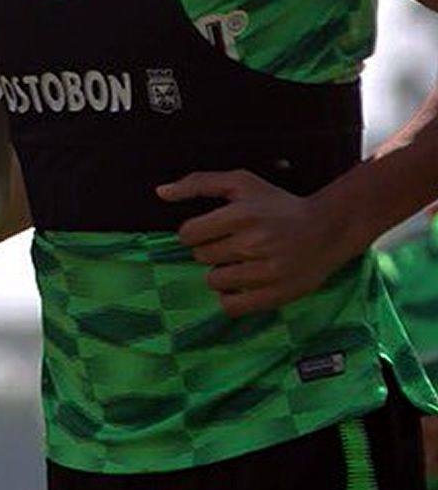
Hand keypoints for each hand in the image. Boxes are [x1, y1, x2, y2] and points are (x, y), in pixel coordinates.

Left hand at [163, 170, 345, 316]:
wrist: (328, 228)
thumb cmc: (278, 205)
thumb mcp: (241, 182)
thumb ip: (199, 183)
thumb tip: (161, 192)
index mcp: (242, 215)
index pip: (189, 233)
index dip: (195, 232)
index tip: (212, 230)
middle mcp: (254, 243)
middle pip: (201, 257)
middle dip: (212, 250)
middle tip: (235, 244)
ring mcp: (266, 271)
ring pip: (214, 281)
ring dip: (221, 273)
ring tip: (242, 262)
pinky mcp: (277, 295)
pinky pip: (232, 307)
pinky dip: (232, 297)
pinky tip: (243, 283)